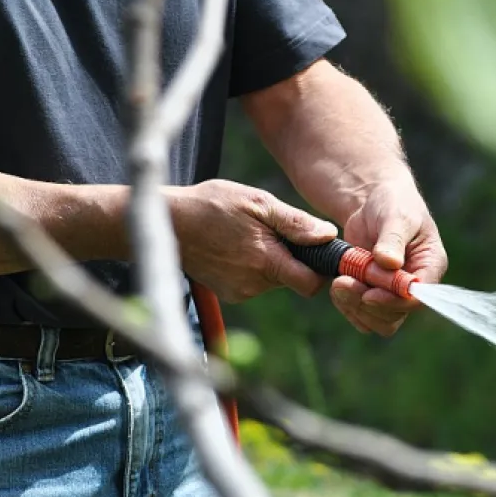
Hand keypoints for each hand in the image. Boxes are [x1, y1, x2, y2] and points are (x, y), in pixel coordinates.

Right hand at [168, 180, 336, 302]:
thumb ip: (295, 223)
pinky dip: (254, 267)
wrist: (167, 222)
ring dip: (271, 260)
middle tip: (273, 231)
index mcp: (266, 261)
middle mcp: (254, 284)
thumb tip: (328, 235)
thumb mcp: (257, 203)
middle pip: (293, 279)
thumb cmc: (212, 205)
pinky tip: (236, 247)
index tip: (319, 252)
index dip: (320, 270)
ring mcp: (240, 291)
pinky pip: (256, 283)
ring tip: (249, 236)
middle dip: (292, 258)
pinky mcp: (230, 293)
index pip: (310, 284)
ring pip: (274, 279)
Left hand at [330, 179, 447, 335]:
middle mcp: (413, 285)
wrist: (371, 201)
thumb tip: (389, 263)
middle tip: (342, 282)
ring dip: (355, 307)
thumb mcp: (395, 215)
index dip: (394, 301)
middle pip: (396, 315)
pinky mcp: (373, 294)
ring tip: (338, 282)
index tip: (369, 294)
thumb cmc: (391, 203)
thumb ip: (393, 239)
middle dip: (368, 304)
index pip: (418, 298)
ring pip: (378, 321)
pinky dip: (346, 305)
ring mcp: (392, 293)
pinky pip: (361, 315)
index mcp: (430, 266)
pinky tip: (336, 284)